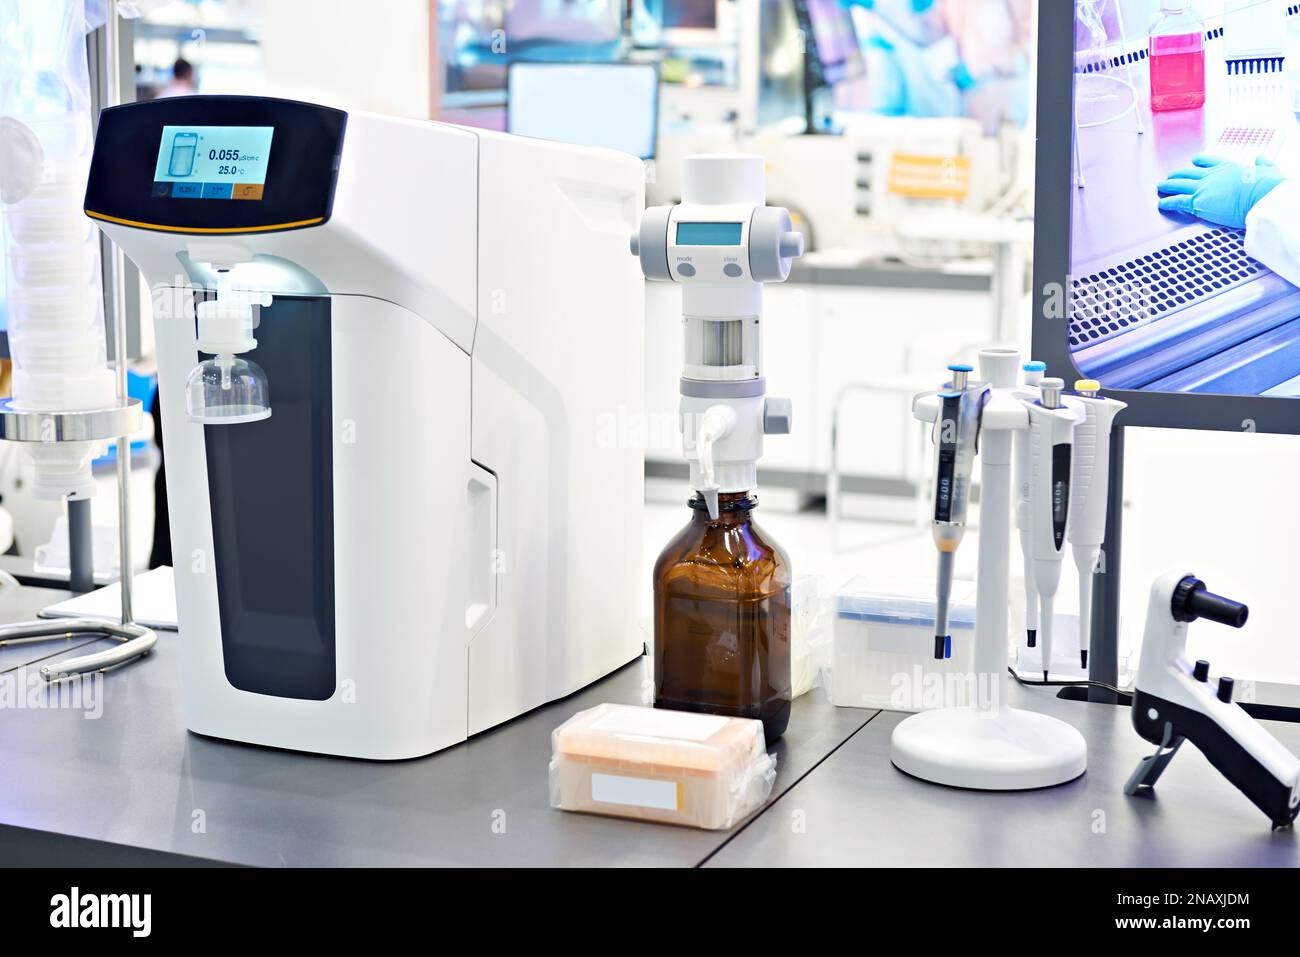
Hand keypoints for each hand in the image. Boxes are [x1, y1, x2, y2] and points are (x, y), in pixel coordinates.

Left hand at [1156, 155, 1285, 228]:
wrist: (1261, 195)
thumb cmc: (1267, 186)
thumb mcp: (1268, 169)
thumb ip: (1264, 164)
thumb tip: (1262, 159)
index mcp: (1229, 167)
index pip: (1210, 161)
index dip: (1200, 161)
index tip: (1194, 160)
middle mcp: (1213, 176)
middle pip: (1189, 173)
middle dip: (1178, 174)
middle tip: (1171, 176)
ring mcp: (1203, 188)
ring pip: (1179, 185)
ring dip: (1168, 186)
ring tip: (1161, 187)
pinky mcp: (1197, 202)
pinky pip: (1177, 201)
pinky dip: (1167, 202)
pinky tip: (1161, 204)